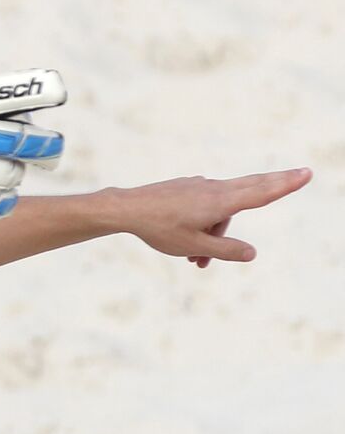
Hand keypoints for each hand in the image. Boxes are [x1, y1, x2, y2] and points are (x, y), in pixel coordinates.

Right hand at [0, 69, 66, 220]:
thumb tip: (32, 98)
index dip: (32, 91)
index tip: (59, 92)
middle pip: (15, 142)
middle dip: (44, 147)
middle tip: (52, 152)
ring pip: (7, 176)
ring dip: (16, 174)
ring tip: (9, 170)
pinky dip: (3, 202)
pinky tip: (2, 196)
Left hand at [114, 167, 310, 264]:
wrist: (127, 210)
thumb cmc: (160, 229)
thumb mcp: (193, 245)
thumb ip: (225, 250)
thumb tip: (252, 253)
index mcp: (220, 202)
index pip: (260, 193)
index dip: (284, 185)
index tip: (305, 174)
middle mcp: (213, 190)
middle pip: (252, 187)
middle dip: (275, 185)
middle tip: (302, 174)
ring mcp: (199, 187)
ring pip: (221, 211)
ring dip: (215, 235)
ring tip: (196, 260)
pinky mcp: (187, 190)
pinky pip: (205, 209)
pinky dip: (203, 227)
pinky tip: (186, 244)